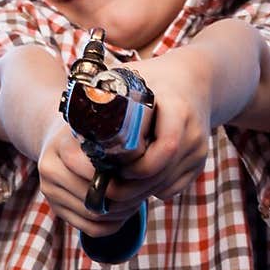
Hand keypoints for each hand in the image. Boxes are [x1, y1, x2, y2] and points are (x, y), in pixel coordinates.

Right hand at [37, 117, 143, 237]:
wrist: (61, 138)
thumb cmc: (91, 129)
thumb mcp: (101, 125)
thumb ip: (117, 138)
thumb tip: (145, 157)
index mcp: (60, 147)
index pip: (93, 172)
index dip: (124, 176)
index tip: (144, 170)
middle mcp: (49, 172)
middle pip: (94, 197)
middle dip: (127, 196)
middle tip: (149, 188)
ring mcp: (51, 194)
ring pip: (95, 216)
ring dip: (123, 212)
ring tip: (140, 197)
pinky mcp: (58, 210)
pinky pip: (92, 229)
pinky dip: (114, 223)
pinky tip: (126, 210)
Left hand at [105, 47, 212, 205]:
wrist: (194, 80)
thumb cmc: (153, 78)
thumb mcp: (129, 77)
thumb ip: (104, 94)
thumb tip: (70, 117)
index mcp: (178, 109)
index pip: (163, 149)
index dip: (133, 166)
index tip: (109, 167)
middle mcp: (194, 132)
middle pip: (160, 174)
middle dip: (129, 187)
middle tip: (103, 188)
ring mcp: (199, 150)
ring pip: (164, 186)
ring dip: (137, 193)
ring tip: (112, 189)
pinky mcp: (199, 163)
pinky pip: (172, 188)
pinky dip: (150, 191)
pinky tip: (133, 184)